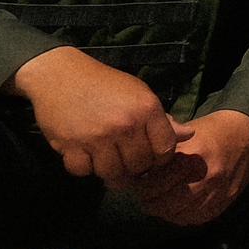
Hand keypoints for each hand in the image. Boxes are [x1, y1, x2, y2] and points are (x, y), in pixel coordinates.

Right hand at [11, 46, 180, 185]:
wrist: (60, 74)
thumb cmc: (104, 84)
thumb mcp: (139, 94)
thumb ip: (162, 119)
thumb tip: (189, 135)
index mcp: (146, 109)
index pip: (165, 150)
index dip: (160, 158)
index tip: (150, 156)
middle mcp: (125, 124)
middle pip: (140, 166)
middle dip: (136, 167)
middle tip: (126, 159)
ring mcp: (97, 137)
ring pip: (112, 174)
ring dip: (110, 171)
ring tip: (107, 159)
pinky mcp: (70, 145)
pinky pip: (83, 171)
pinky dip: (83, 167)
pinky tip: (85, 154)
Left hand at [125, 109, 248, 226]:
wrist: (245, 132)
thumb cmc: (209, 130)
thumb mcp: (182, 132)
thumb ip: (161, 150)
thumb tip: (137, 168)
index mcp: (190, 158)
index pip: (154, 185)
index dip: (139, 188)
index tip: (135, 186)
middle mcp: (205, 178)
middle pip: (165, 204)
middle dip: (149, 203)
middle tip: (143, 199)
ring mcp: (217, 192)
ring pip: (180, 215)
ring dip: (165, 212)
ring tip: (159, 205)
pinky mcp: (226, 200)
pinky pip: (198, 218)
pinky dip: (184, 217)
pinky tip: (178, 209)